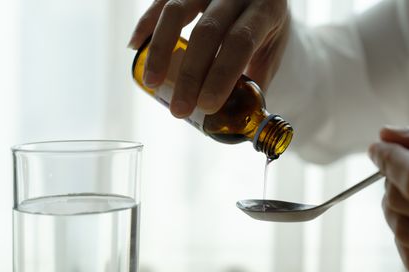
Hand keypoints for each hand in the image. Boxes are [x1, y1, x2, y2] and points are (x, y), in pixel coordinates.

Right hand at [128, 0, 289, 116]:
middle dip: (190, 74)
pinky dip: (146, 24)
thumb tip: (240, 123)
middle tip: (180, 109)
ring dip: (161, 50)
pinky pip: (161, 0)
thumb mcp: (272, 53)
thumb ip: (257, 83)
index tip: (206, 106)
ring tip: (152, 84)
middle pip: (208, 30)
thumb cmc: (265, 30)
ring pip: (177, 10)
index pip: (240, 41)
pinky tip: (136, 47)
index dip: (221, 74)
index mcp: (265, 10)